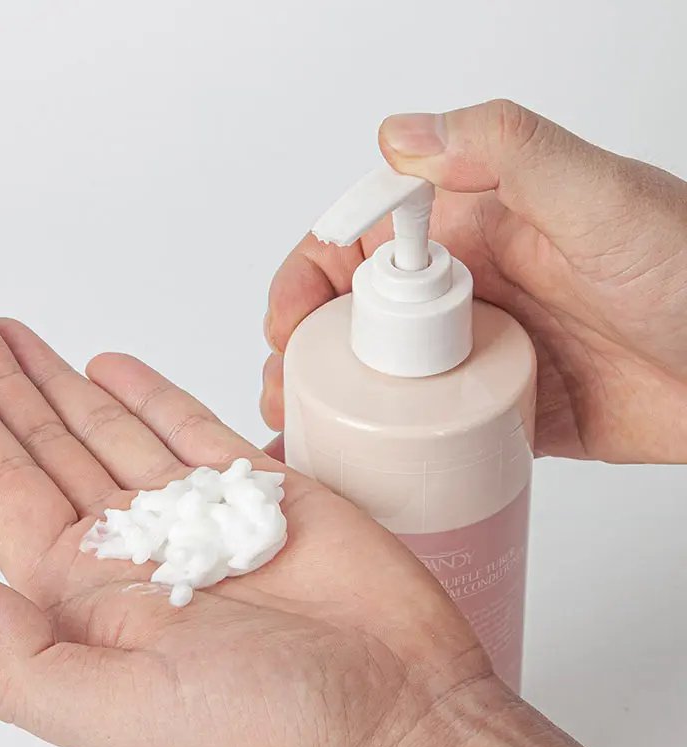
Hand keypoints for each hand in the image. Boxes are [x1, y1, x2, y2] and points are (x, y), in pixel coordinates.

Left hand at [0, 301, 495, 746]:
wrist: (398, 711)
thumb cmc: (272, 731)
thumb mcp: (123, 717)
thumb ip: (26, 664)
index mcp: (93, 603)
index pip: (9, 496)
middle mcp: (139, 553)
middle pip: (51, 447)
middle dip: (3, 384)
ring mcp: (199, 515)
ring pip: (113, 427)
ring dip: (64, 380)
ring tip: (16, 335)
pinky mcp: (262, 490)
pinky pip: (191, 427)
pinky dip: (151, 393)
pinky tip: (114, 368)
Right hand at [262, 99, 686, 463]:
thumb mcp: (602, 197)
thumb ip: (506, 153)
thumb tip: (400, 135)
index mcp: (475, 233)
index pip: (363, 242)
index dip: (308, 274)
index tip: (287, 319)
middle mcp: (470, 295)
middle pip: (358, 320)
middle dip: (304, 351)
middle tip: (284, 392)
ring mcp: (483, 360)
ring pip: (385, 381)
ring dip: (334, 404)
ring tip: (305, 436)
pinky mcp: (504, 416)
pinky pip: (431, 432)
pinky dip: (386, 451)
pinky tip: (355, 471)